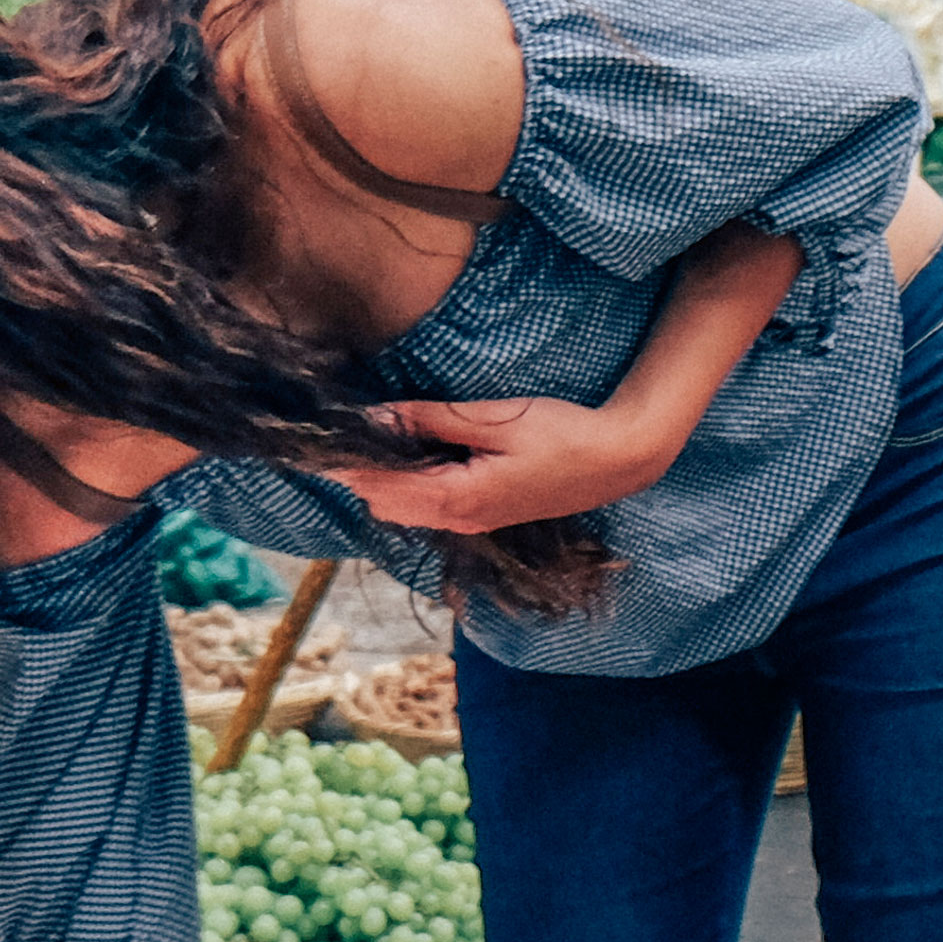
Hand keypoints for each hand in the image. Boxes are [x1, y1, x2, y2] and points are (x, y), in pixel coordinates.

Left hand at [321, 395, 665, 533]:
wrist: (618, 460)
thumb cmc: (562, 434)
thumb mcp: (493, 419)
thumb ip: (431, 420)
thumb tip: (375, 418)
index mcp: (457, 498)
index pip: (380, 487)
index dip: (348, 462)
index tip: (325, 435)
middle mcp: (459, 521)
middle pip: (383, 505)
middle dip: (364, 472)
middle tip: (360, 426)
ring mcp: (472, 523)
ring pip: (405, 509)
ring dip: (388, 479)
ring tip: (390, 435)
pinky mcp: (484, 516)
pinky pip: (430, 507)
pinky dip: (413, 483)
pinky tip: (423, 451)